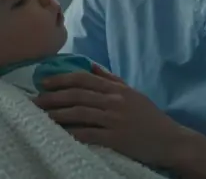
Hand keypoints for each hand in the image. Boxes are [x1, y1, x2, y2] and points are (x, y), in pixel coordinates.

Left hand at [33, 64, 185, 166]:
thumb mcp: (132, 93)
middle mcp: (114, 101)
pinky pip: (89, 133)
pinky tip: (59, 133)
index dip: (62, 79)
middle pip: (77, 95)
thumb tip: (91, 66)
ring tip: (41, 115)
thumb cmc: (149, 117)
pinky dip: (72, 132)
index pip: (84, 79)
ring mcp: (115, 119)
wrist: (170, 140)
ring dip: (57, 113)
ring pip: (79, 112)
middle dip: (53, 96)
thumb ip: (111, 79)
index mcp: (116, 89)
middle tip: (35, 100)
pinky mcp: (116, 138)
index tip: (43, 82)